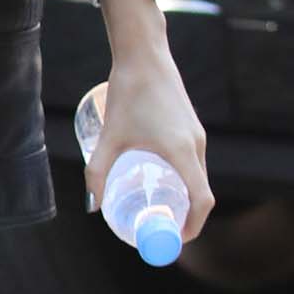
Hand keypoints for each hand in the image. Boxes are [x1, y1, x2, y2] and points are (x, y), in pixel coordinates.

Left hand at [84, 37, 213, 239]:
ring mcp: (196, 135)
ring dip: (183, 196)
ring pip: (197, 176)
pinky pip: (194, 162)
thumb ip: (97, 171)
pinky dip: (184, 178)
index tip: (174, 239)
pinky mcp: (191, 126)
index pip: (201, 200)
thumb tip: (93, 204)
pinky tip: (159, 179)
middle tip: (157, 227)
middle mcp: (196, 145)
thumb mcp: (109, 136)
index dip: (192, 225)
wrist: (145, 54)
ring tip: (156, 207)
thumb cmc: (127, 93)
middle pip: (200, 192)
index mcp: (182, 151)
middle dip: (183, 215)